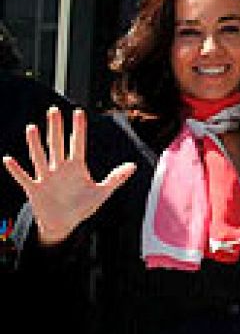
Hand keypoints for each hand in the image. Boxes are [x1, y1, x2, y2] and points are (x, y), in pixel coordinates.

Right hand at [3, 107, 136, 245]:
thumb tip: (133, 165)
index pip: (78, 144)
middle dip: (56, 128)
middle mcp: (60, 169)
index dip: (78, 129)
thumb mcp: (101, 193)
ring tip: (32, 127)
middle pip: (57, 144)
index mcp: (76, 168)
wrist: (64, 224)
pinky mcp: (34, 190)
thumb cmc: (82, 206)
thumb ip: (116, 179)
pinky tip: (8, 159)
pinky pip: (24, 178)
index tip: (79, 112)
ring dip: (35, 144)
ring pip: (40, 157)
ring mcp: (46, 178)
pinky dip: (16, 170)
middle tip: (53, 110)